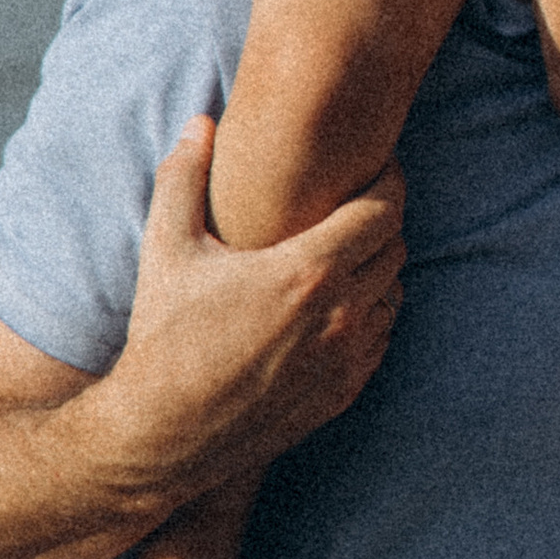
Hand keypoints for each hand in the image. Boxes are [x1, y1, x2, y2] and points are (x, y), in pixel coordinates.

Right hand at [98, 116, 407, 493]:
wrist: (163, 435)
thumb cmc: (165, 338)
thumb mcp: (167, 250)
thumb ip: (184, 177)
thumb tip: (201, 122)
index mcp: (307, 272)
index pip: (384, 210)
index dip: (388, 180)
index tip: (378, 166)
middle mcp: (340, 315)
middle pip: (396, 248)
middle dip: (382, 220)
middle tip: (356, 205)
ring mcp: (346, 359)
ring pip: (395, 294)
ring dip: (380, 270)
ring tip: (346, 254)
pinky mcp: (343, 394)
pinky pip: (382, 339)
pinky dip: (372, 315)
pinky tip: (339, 305)